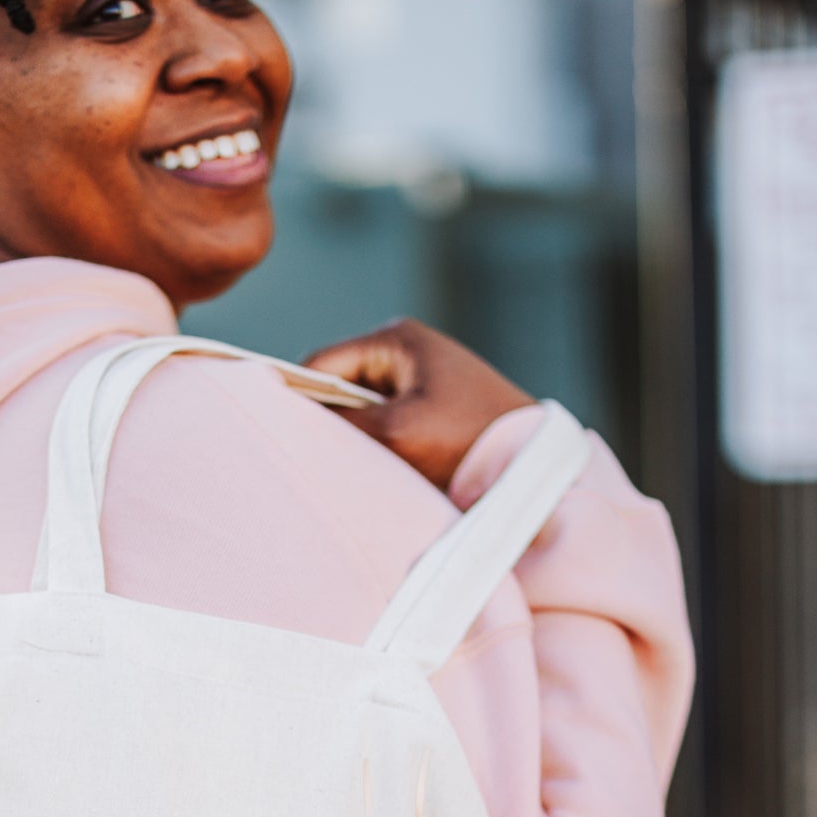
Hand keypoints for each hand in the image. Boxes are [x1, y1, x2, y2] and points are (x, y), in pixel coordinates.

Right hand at [304, 319, 535, 492]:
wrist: (537, 469)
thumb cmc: (469, 441)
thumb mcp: (397, 433)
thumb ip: (340, 425)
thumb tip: (289, 425)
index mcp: (394, 339)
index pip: (320, 365)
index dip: (297, 403)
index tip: (279, 442)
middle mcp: (405, 353)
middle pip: (337, 390)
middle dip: (330, 426)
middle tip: (318, 464)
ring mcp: (420, 382)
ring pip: (361, 415)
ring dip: (357, 444)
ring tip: (356, 474)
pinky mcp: (433, 413)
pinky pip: (386, 431)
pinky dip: (379, 453)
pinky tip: (381, 477)